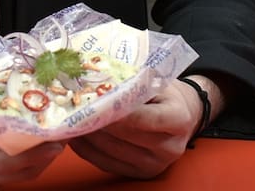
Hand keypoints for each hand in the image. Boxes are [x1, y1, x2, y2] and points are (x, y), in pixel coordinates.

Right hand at [0, 92, 63, 190]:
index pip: (2, 160)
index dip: (30, 150)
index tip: (51, 133)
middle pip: (18, 171)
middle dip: (45, 152)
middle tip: (67, 129)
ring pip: (20, 175)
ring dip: (43, 157)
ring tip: (61, 133)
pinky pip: (14, 173)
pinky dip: (32, 159)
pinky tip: (43, 141)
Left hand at [68, 77, 209, 178]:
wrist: (182, 116)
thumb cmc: (165, 94)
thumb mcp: (157, 80)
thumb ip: (134, 83)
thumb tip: (101, 79)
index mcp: (178, 120)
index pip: (145, 118)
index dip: (118, 111)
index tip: (96, 100)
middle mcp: (170, 147)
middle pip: (125, 135)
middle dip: (98, 120)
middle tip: (75, 106)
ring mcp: (154, 165)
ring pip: (111, 151)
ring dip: (88, 134)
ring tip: (71, 118)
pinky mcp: (138, 174)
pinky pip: (105, 163)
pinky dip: (87, 149)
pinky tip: (75, 134)